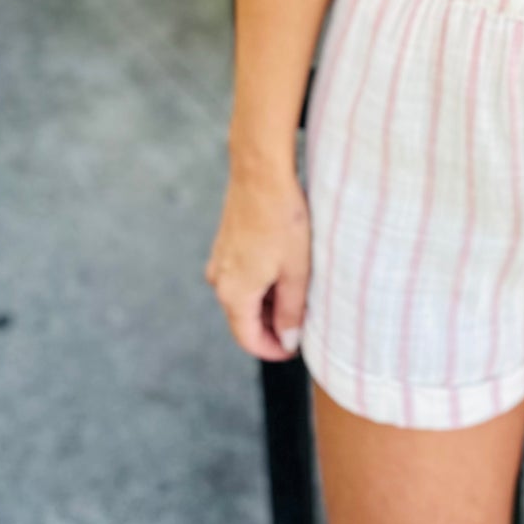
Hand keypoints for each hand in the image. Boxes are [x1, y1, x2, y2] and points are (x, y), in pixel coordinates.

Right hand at [204, 163, 310, 362]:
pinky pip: (241, 277)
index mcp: (234, 294)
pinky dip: (262, 284)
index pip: (248, 340)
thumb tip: (288, 342)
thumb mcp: (296, 270)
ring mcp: (219, 261)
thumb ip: (292, 311)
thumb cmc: (282, 219)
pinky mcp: (225, 245)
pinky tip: (286, 270)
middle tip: (305, 322)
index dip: (273, 351)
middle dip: (273, 327)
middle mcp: (219, 281)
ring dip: (269, 304)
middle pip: (244, 321)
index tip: (297, 350)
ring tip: (300, 293)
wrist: (261, 172)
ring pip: (244, 298)